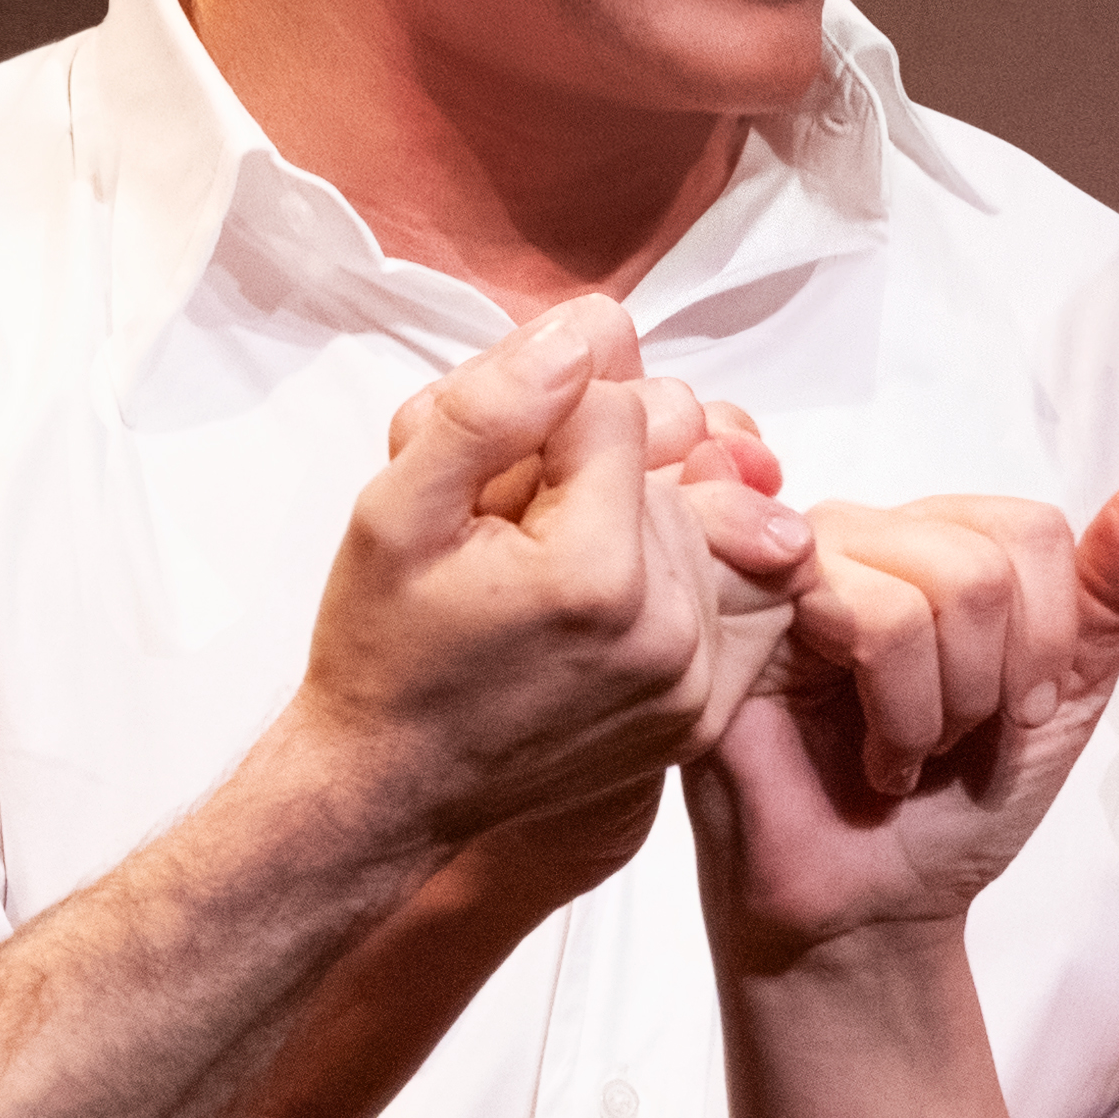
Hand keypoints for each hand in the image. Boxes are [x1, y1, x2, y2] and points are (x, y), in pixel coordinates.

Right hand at [297, 300, 804, 860]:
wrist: (391, 784)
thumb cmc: (384, 646)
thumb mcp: (393, 508)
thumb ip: (488, 409)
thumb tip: (587, 333)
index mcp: (594, 575)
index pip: (616, 407)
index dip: (544, 419)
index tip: (491, 481)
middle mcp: (667, 632)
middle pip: (671, 461)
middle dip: (595, 468)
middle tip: (513, 524)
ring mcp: (694, 682)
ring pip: (703, 517)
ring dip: (639, 516)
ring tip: (552, 564)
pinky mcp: (703, 713)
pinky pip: (734, 590)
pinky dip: (684, 569)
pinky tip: (616, 588)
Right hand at [688, 481, 1118, 971]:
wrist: (871, 912)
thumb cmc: (950, 810)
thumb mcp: (1061, 700)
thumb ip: (1107, 598)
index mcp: (933, 543)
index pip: (1031, 526)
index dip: (1048, 639)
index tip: (1021, 715)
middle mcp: (863, 538)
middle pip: (988, 556)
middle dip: (995, 683)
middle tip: (950, 742)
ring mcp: (797, 568)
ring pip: (937, 583)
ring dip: (943, 707)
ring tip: (903, 753)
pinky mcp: (750, 615)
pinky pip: (871, 613)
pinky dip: (898, 712)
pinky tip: (866, 758)